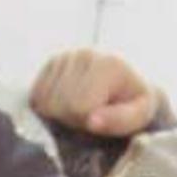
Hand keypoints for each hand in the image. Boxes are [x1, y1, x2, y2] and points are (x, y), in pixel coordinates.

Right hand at [30, 49, 163, 136]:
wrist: (127, 82)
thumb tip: (92, 121)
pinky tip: (67, 103)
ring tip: (81, 109)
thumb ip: (120, 120)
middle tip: (91, 115)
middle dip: (73, 119)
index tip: (102, 118)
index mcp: (108, 65)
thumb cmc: (134, 102)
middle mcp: (84, 54)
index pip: (78, 106)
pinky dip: (48, 107)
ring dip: (60, 114)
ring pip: (44, 101)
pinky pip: (35, 96)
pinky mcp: (52, 62)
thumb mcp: (140, 115)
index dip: (87, 122)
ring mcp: (65, 56)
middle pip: (59, 104)